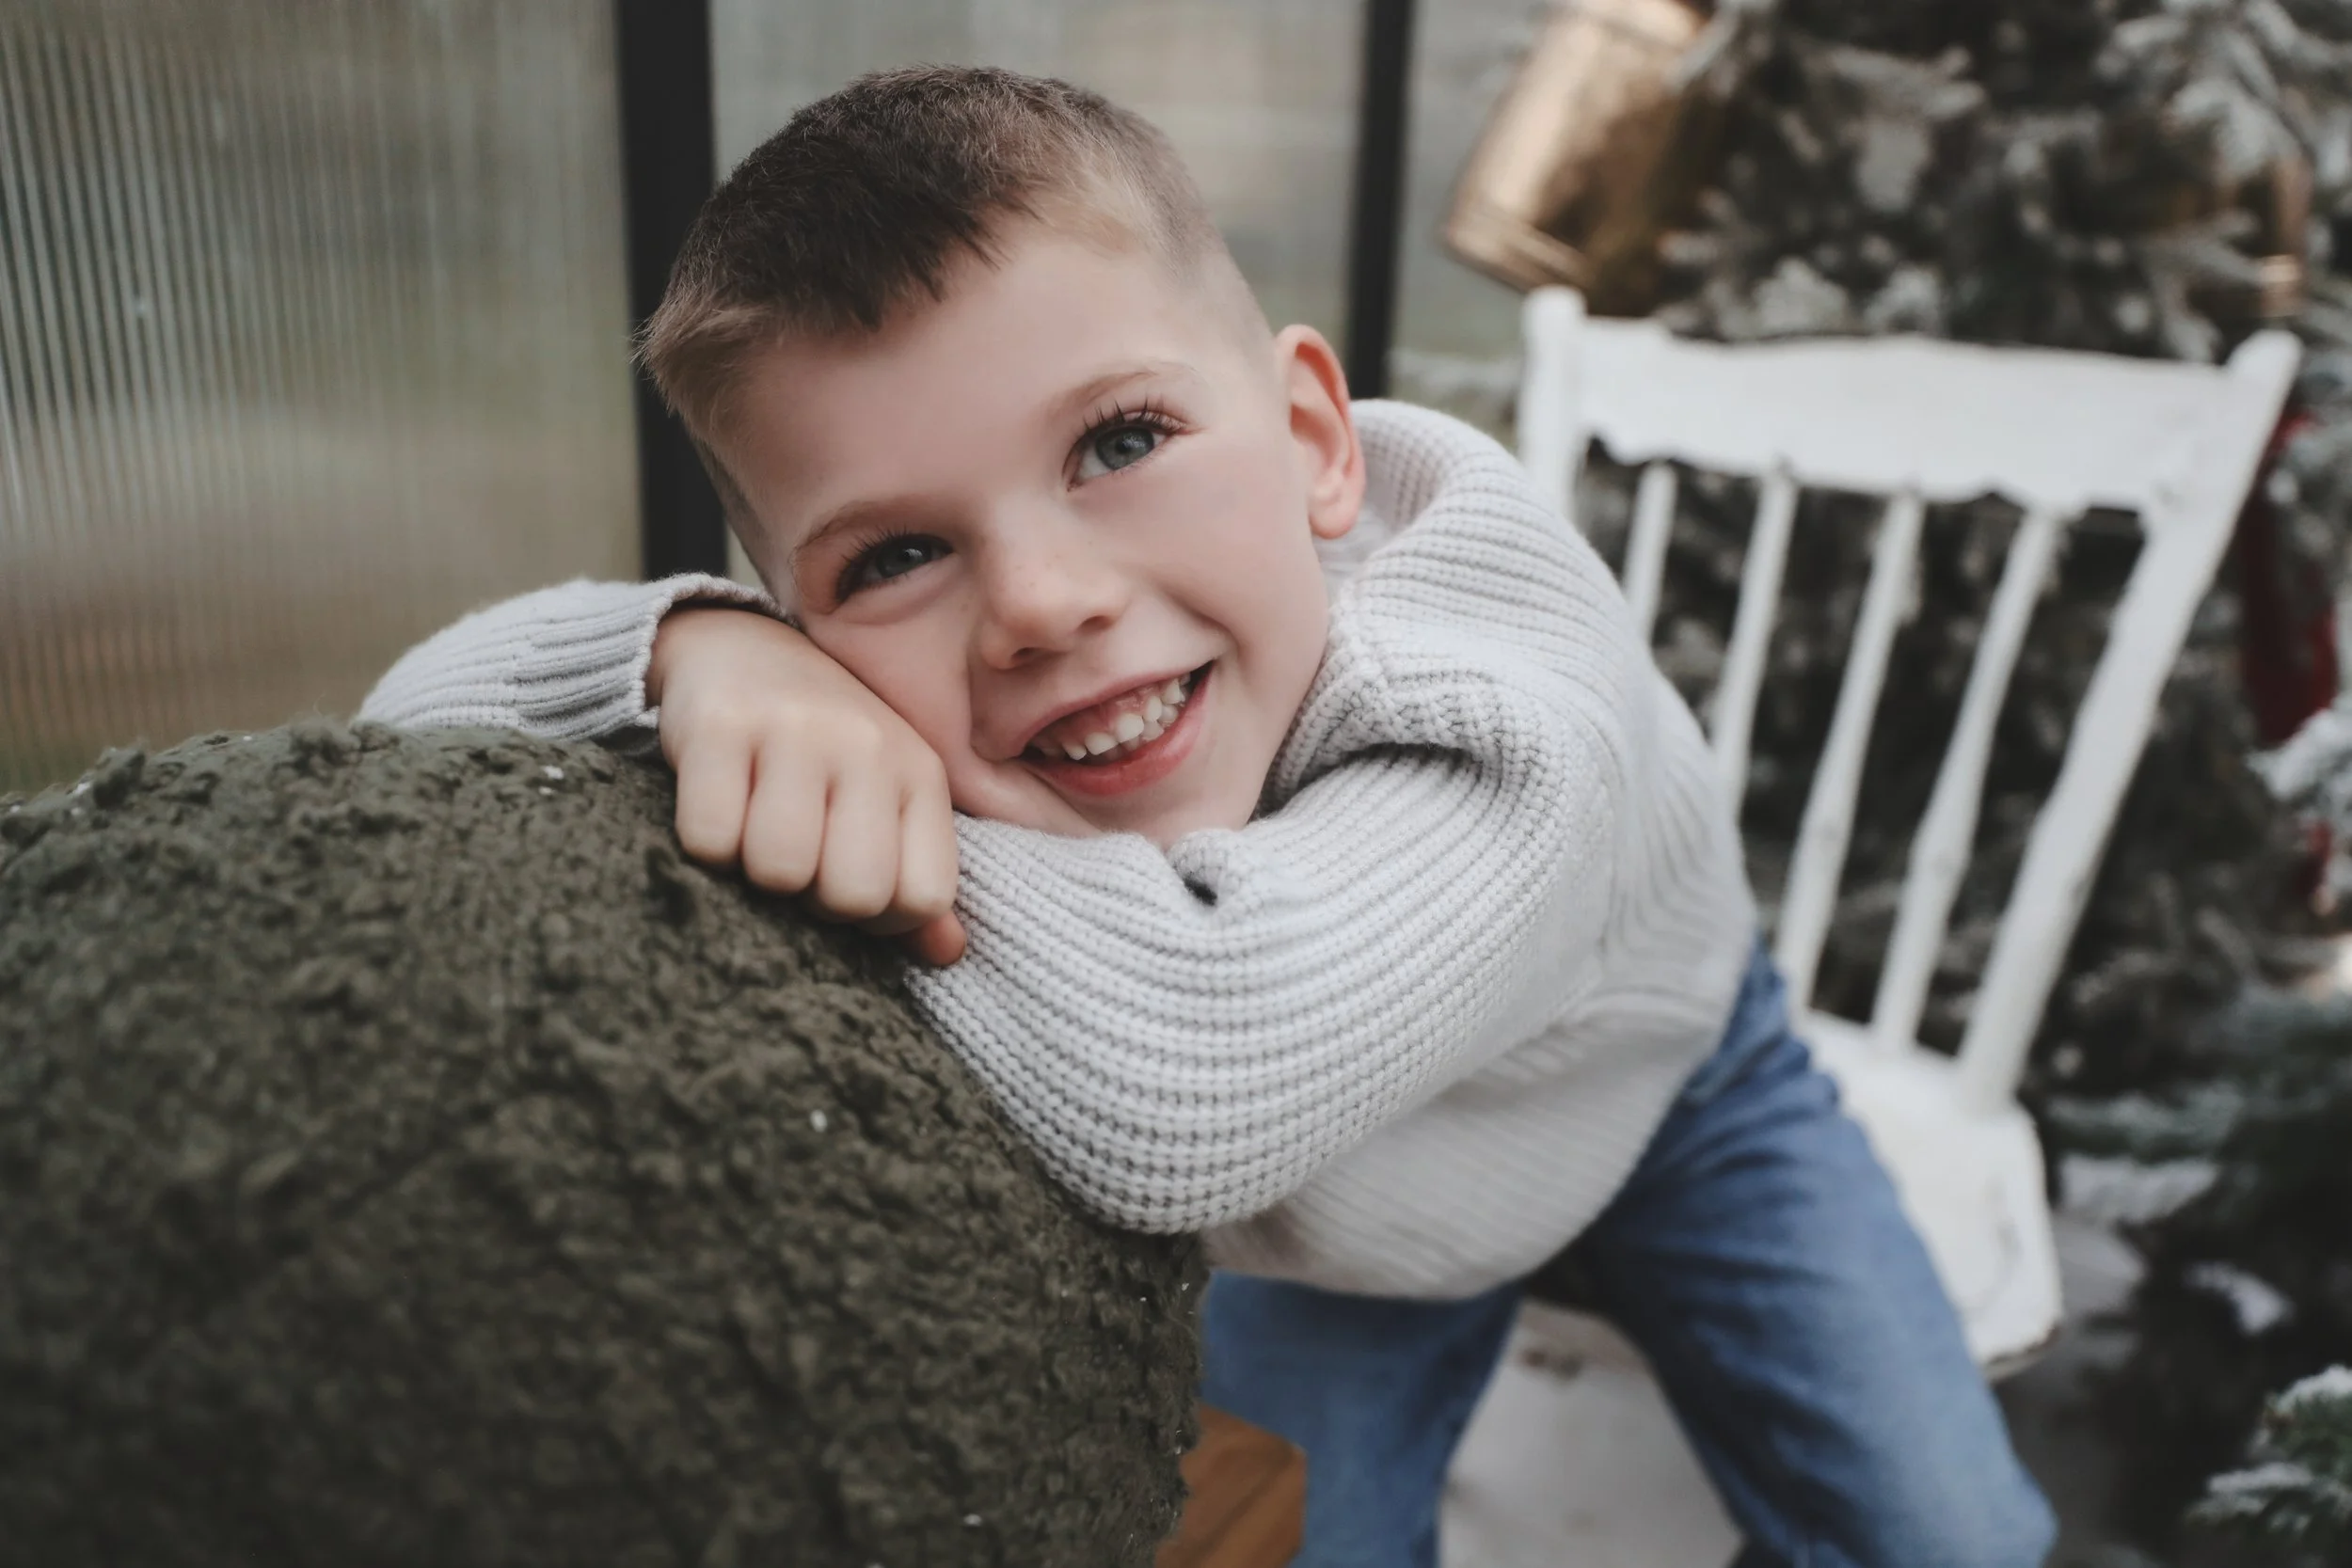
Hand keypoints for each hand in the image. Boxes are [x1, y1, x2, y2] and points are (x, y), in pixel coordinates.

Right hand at [646, 607, 965, 965]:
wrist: (740, 651)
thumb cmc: (822, 751)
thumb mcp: (884, 803)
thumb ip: (914, 879)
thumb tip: (946, 953)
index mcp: (918, 774)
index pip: (923, 897)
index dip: (876, 918)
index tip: (844, 884)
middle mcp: (867, 746)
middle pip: (854, 894)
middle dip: (813, 902)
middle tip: (795, 860)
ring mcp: (795, 730)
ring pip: (780, 870)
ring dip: (754, 874)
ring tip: (754, 833)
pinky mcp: (720, 725)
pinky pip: (710, 839)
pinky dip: (704, 846)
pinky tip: (715, 808)